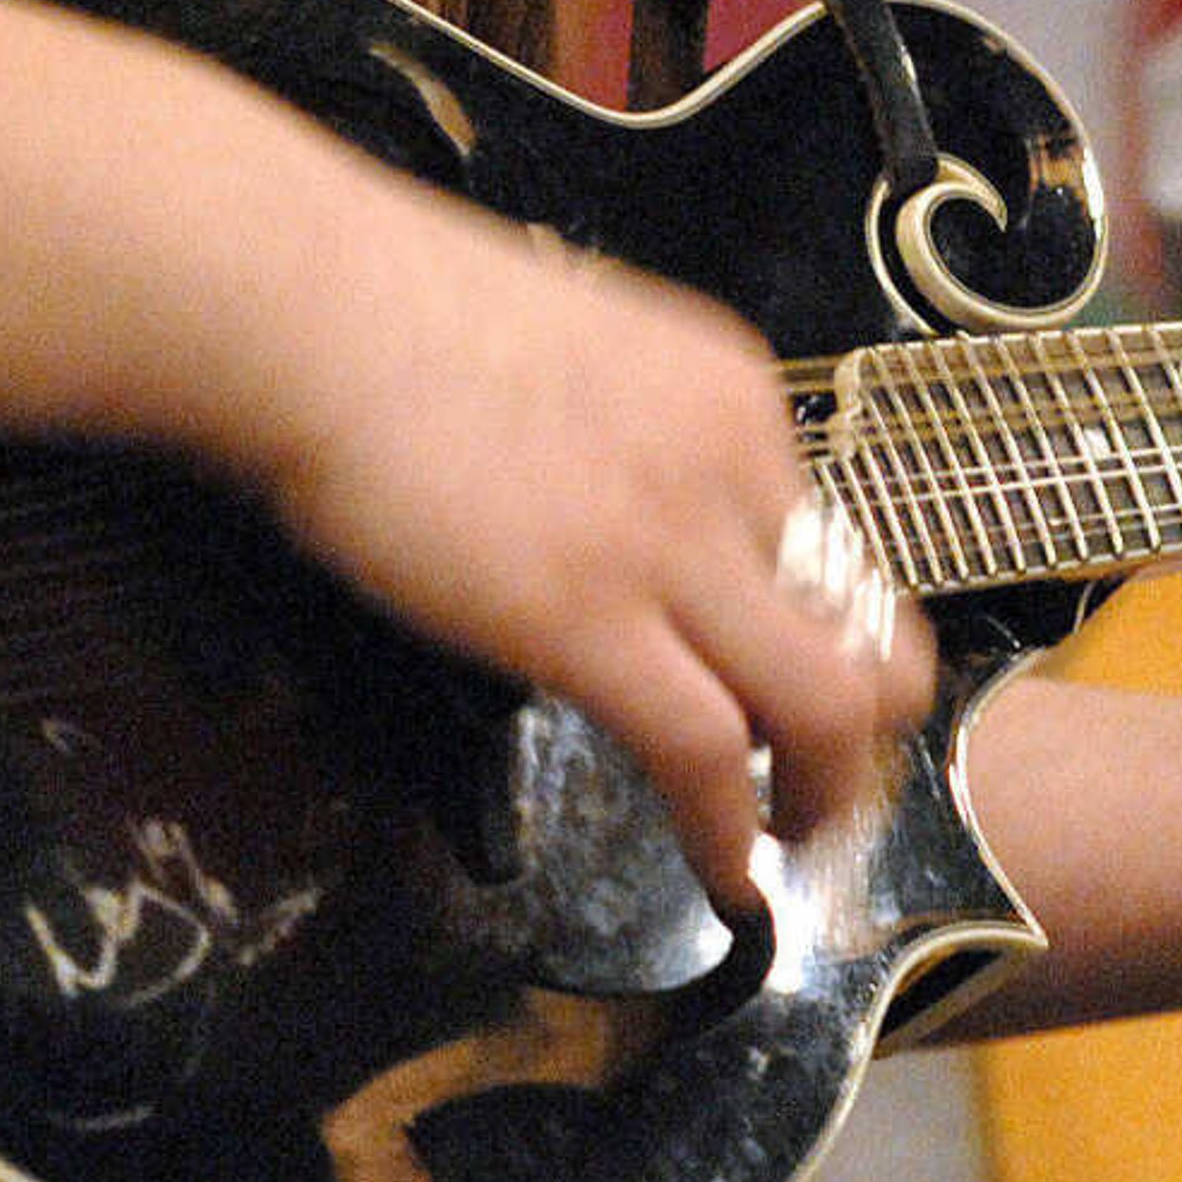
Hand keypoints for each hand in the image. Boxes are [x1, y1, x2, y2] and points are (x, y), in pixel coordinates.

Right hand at [239, 193, 932, 912]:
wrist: (311, 305)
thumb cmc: (390, 315)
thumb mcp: (573, 356)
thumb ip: (629, 441)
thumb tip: (622, 521)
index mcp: (732, 396)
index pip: (830, 537)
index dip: (831, 633)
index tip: (804, 686)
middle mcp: (735, 466)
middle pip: (870, 625)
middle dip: (869, 729)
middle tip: (829, 788)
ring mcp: (669, 543)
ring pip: (823, 701)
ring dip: (825, 796)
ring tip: (791, 847)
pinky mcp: (586, 617)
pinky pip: (706, 750)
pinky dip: (730, 831)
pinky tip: (726, 875)